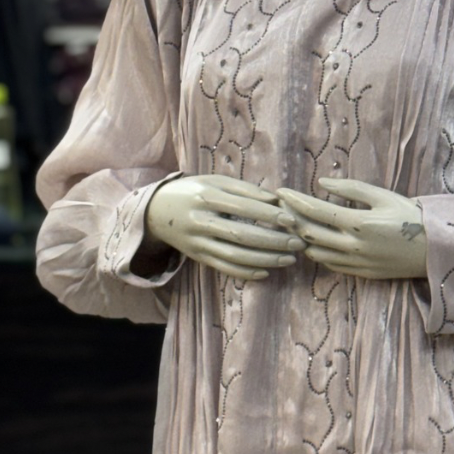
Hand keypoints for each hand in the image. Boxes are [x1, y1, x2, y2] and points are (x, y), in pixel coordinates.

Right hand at [144, 174, 305, 280]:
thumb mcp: (214, 181)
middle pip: (241, 235)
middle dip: (273, 241)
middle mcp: (200, 221)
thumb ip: (244, 189)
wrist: (156, 211)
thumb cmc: (194, 191)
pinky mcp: (197, 257)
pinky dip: (245, 272)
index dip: (268, 214)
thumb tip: (277, 199)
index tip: (291, 220)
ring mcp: (197, 242)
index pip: (242, 207)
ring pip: (234, 256)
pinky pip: (224, 268)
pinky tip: (266, 271)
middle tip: (298, 243)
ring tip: (289, 259)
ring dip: (265, 259)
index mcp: (206, 196)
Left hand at [275, 178, 426, 279]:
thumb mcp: (383, 196)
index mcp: (359, 223)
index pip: (315, 212)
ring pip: (315, 253)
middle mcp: (354, 246)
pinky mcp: (362, 274)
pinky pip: (330, 265)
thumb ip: (351, 189)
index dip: (294, 201)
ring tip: (291, 225)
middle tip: (278, 209)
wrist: (435, 248)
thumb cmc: (411, 216)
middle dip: (289, 220)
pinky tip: (314, 242)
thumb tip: (322, 183)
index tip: (279, 192)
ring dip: (300, 239)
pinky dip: (317, 253)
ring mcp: (357, 263)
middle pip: (308, 234)